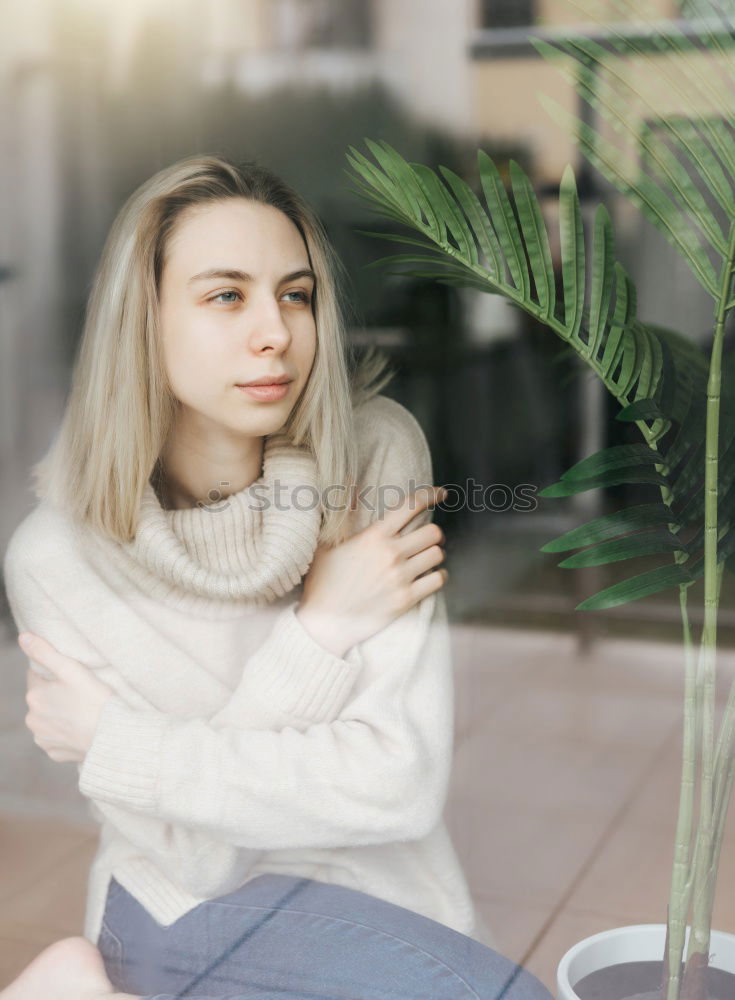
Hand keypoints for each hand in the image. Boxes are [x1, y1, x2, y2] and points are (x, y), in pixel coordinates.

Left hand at [19, 632, 115, 762]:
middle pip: (42, 698)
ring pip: (47, 718)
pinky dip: (65, 732)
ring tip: (82, 711)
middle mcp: (32, 720)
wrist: (112, 737)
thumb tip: (23, 637)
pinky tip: (81, 728)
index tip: (72, 676)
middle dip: (55, 695)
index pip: (37, 675)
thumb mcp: (71, 669)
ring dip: (59, 714)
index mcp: (34, 696)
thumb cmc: (94, 700)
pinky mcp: (54, 753)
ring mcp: (42, 739)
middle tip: (80, 693)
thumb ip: (44, 652)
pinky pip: (56, 738)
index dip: (54, 673)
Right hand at [296, 485, 447, 656]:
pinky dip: (438, 576)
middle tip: (427, 537)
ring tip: (425, 557)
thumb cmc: (324, 580)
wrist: (324, 621)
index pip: (411, 505)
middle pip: (433, 532)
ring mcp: (400, 578)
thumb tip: (350, 483)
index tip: (441, 494)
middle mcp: (391, 554)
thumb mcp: (327, 542)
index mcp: (374, 536)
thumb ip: (343, 511)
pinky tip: (429, 576)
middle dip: (433, 532)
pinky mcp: (406, 600)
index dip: (431, 495)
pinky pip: (438, 580)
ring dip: (434, 553)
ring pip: (437, 555)